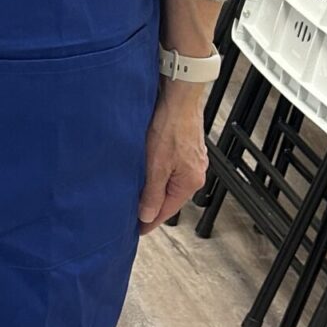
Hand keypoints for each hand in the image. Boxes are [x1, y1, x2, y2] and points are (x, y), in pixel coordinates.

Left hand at [137, 81, 208, 234]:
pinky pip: (170, 167)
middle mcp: (195, 172)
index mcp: (189, 181)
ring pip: (169, 181)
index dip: (150, 221)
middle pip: (170, 196)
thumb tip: (147, 215)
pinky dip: (158, 172)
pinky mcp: (186, 146)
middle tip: (132, 212)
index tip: (137, 230)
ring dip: (154, 186)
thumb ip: (152, 192)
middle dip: (152, 204)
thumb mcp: (156, 164)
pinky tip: (146, 169)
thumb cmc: (170, 125)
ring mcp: (191, 159)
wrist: (179, 96)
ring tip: (136, 192)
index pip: (167, 211)